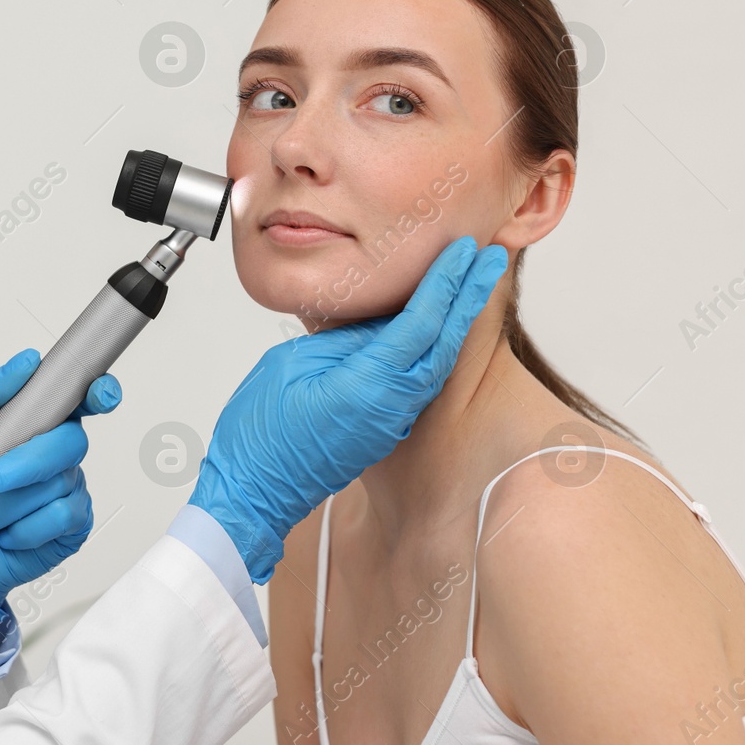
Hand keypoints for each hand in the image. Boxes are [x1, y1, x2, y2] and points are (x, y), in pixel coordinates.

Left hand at [0, 349, 121, 632]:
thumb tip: (26, 362)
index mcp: (31, 422)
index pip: (77, 397)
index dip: (98, 392)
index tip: (99, 394)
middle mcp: (54, 451)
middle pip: (70, 441)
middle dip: (26, 462)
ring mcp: (67, 487)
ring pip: (60, 482)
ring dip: (9, 504)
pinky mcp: (72, 524)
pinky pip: (62, 516)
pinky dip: (24, 528)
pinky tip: (6, 533)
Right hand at [192, 236, 507, 582]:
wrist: (252, 492)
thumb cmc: (259, 432)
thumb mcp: (292, 366)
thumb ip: (339, 342)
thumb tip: (375, 325)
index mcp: (370, 385)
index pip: (422, 323)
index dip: (446, 282)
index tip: (464, 251)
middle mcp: (392, 407)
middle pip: (444, 342)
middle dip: (470, 296)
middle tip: (492, 258)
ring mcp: (391, 423)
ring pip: (437, 364)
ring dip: (457, 321)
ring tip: (472, 285)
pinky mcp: (383, 430)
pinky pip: (418, 382)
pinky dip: (434, 348)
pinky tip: (435, 328)